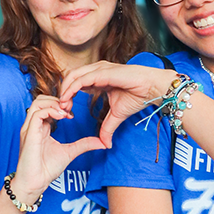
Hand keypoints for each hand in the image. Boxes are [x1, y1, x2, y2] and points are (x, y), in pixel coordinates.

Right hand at [12, 95, 104, 202]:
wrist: (35, 183)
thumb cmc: (47, 169)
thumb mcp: (70, 152)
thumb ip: (84, 144)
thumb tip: (102, 143)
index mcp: (41, 128)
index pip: (48, 106)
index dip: (61, 105)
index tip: (72, 114)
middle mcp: (34, 125)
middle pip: (41, 99)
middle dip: (58, 100)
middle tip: (70, 110)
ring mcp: (30, 128)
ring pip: (38, 102)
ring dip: (54, 103)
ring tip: (66, 113)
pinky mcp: (29, 133)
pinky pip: (37, 114)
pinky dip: (51, 111)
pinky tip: (62, 118)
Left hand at [59, 61, 177, 147]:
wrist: (153, 89)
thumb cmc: (139, 96)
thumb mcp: (117, 115)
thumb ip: (108, 127)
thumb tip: (105, 144)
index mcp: (99, 78)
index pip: (76, 83)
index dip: (68, 96)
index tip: (66, 111)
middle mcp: (97, 71)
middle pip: (70, 78)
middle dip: (63, 93)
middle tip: (61, 109)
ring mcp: (99, 69)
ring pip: (72, 76)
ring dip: (64, 91)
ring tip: (63, 105)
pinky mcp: (102, 72)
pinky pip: (81, 79)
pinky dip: (71, 89)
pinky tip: (68, 100)